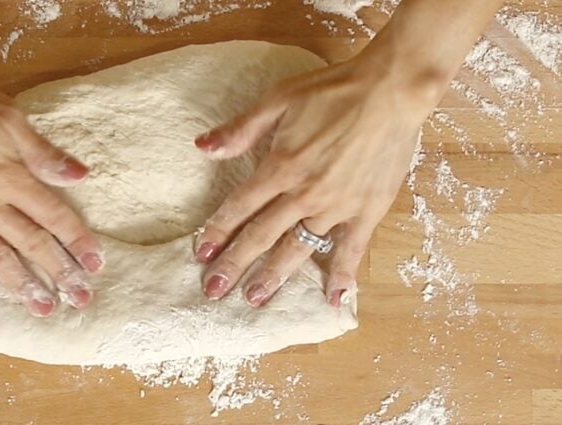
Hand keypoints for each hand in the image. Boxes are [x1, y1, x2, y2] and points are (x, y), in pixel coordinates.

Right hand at [0, 69, 103, 316]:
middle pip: (31, 243)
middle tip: (80, 300)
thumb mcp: (8, 117)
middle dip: (59, 273)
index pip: (54, 216)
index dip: (78, 241)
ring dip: (21, 285)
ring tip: (43, 308)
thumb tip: (81, 176)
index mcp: (11, 176)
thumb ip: (43, 153)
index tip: (97, 265)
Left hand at [193, 55, 443, 307]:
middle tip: (213, 290)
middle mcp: (304, 193)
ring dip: (274, 276)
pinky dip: (342, 275)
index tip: (201, 254)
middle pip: (261, 235)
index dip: (218, 230)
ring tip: (254, 299)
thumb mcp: (279, 99)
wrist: (392, 90)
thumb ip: (241, 129)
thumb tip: (202, 147)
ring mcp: (337, 206)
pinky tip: (333, 299)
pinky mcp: (368, 211)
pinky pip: (351, 249)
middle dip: (234, 265)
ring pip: (298, 248)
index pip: (240, 206)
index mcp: (281, 166)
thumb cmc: (334, 90)